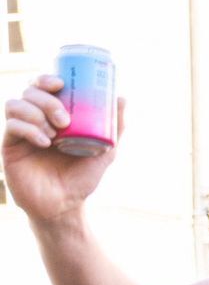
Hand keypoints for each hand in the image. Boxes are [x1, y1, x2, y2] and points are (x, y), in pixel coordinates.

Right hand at [1, 76, 122, 221]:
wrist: (64, 206)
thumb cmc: (81, 178)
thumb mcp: (105, 151)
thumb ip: (114, 128)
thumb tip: (122, 98)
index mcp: (52, 116)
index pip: (42, 87)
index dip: (46, 79)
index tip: (60, 83)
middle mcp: (33, 120)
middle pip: (29, 92)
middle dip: (46, 99)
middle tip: (65, 120)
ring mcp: (20, 132)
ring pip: (15, 104)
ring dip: (36, 113)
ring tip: (55, 134)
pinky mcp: (9, 146)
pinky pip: (12, 127)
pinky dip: (28, 129)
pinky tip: (44, 142)